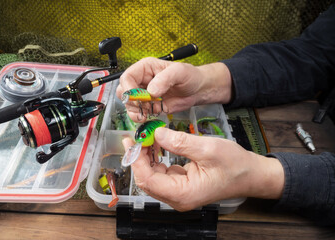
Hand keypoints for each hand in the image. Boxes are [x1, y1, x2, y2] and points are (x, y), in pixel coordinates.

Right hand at [116, 57, 232, 120]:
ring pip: (129, 104)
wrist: (198, 90)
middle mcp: (141, 81)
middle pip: (123, 92)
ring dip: (135, 111)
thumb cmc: (190, 76)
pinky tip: (150, 116)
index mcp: (145, 68)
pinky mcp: (149, 107)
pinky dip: (141, 117)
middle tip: (144, 105)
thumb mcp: (179, 72)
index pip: (127, 77)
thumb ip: (165, 79)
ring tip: (148, 111)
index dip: (129, 88)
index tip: (138, 97)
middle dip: (131, 101)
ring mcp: (144, 95)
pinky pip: (138, 113)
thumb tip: (150, 90)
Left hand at [122, 127, 284, 211]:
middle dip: (140, 158)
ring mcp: (180, 193)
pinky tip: (158, 144)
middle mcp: (178, 198)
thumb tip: (157, 133)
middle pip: (147, 180)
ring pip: (153, 176)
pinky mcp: (182, 186)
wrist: (251, 175)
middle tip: (137, 136)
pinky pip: (163, 174)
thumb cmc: (235, 165)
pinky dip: (157, 159)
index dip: (137, 160)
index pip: (148, 180)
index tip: (133, 141)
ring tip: (147, 137)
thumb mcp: (208, 149)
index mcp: (183, 194)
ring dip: (147, 157)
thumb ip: (180, 142)